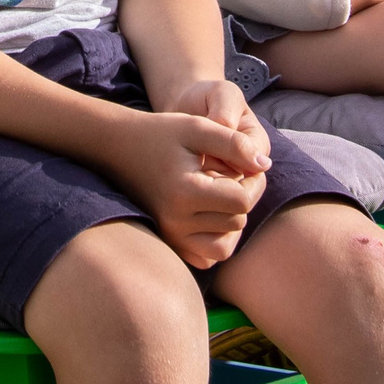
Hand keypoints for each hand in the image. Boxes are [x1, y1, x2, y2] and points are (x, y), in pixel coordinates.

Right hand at [106, 89, 268, 269]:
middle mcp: (176, 221)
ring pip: (224, 247)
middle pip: (236, 223)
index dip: (254, 182)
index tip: (246, 165)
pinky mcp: (168, 241)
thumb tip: (265, 165)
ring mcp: (170, 235)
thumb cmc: (161, 133)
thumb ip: (235, 144)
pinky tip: (210, 214)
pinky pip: (205, 257)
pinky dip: (215, 240)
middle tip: (232, 176)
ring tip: (223, 197)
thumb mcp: (199, 127)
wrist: (118, 147)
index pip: (242, 202)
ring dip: (232, 223)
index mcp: (186, 192)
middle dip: (243, 198)